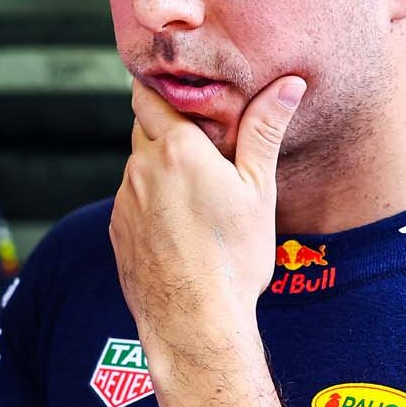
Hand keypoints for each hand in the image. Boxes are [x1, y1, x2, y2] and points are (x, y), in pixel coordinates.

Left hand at [109, 77, 304, 355]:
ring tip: (196, 192)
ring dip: (160, 168)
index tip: (180, 87)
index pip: (149, 94)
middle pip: (143, 128)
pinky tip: (179, 226)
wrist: (195, 322)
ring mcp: (123, 201)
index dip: (162, 87)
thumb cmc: (234, 257)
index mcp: (175, 149)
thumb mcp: (258, 189)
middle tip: (202, 141)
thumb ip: (265, 130)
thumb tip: (288, 84)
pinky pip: (132, 202)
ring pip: (138, 167)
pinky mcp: (116, 231)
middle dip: (166, 127)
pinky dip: (151, 203)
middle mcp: (140, 168)